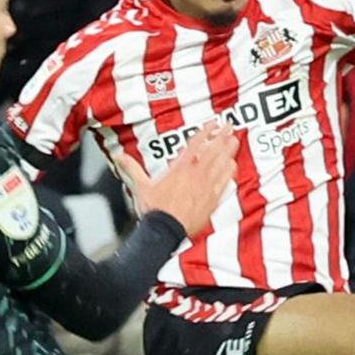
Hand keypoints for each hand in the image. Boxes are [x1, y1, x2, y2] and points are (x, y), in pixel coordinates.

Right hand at [114, 121, 238, 234]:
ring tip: (234, 142)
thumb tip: (120, 157)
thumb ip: (132, 168)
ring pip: (222, 165)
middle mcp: (196, 175)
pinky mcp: (212, 200)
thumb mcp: (141, 186)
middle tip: (229, 127)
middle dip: (222, 137)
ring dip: (229, 152)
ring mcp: (206, 187)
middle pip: (213, 151)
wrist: (167, 230)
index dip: (205, 132)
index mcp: (180, 169)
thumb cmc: (156, 210)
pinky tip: (233, 169)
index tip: (212, 123)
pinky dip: (229, 174)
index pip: (195, 145)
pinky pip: (225, 183)